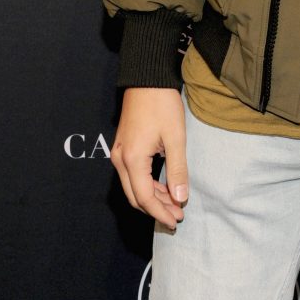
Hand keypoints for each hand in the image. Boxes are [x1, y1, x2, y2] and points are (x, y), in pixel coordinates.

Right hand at [111, 87, 187, 230]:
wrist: (147, 79)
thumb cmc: (162, 105)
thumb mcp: (175, 137)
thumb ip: (177, 170)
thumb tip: (180, 198)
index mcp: (132, 159)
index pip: (145, 198)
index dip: (160, 212)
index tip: (177, 220)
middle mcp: (120, 160)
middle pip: (135, 196)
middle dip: (156, 209)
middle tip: (177, 217)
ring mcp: (119, 153)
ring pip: (133, 187)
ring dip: (152, 198)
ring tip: (174, 204)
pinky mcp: (123, 147)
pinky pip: (132, 175)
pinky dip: (147, 184)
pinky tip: (164, 187)